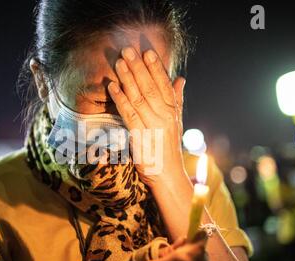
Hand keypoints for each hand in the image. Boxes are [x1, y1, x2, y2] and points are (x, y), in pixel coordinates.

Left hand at [107, 47, 185, 186]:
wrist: (168, 176)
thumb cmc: (169, 149)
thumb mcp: (176, 122)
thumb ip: (176, 100)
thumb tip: (181, 79)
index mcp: (172, 111)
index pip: (164, 85)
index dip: (156, 68)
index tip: (147, 52)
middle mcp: (164, 116)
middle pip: (151, 87)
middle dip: (139, 68)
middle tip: (128, 50)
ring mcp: (153, 126)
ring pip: (139, 97)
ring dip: (128, 79)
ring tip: (119, 62)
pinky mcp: (140, 136)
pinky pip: (129, 114)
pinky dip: (120, 99)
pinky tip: (113, 87)